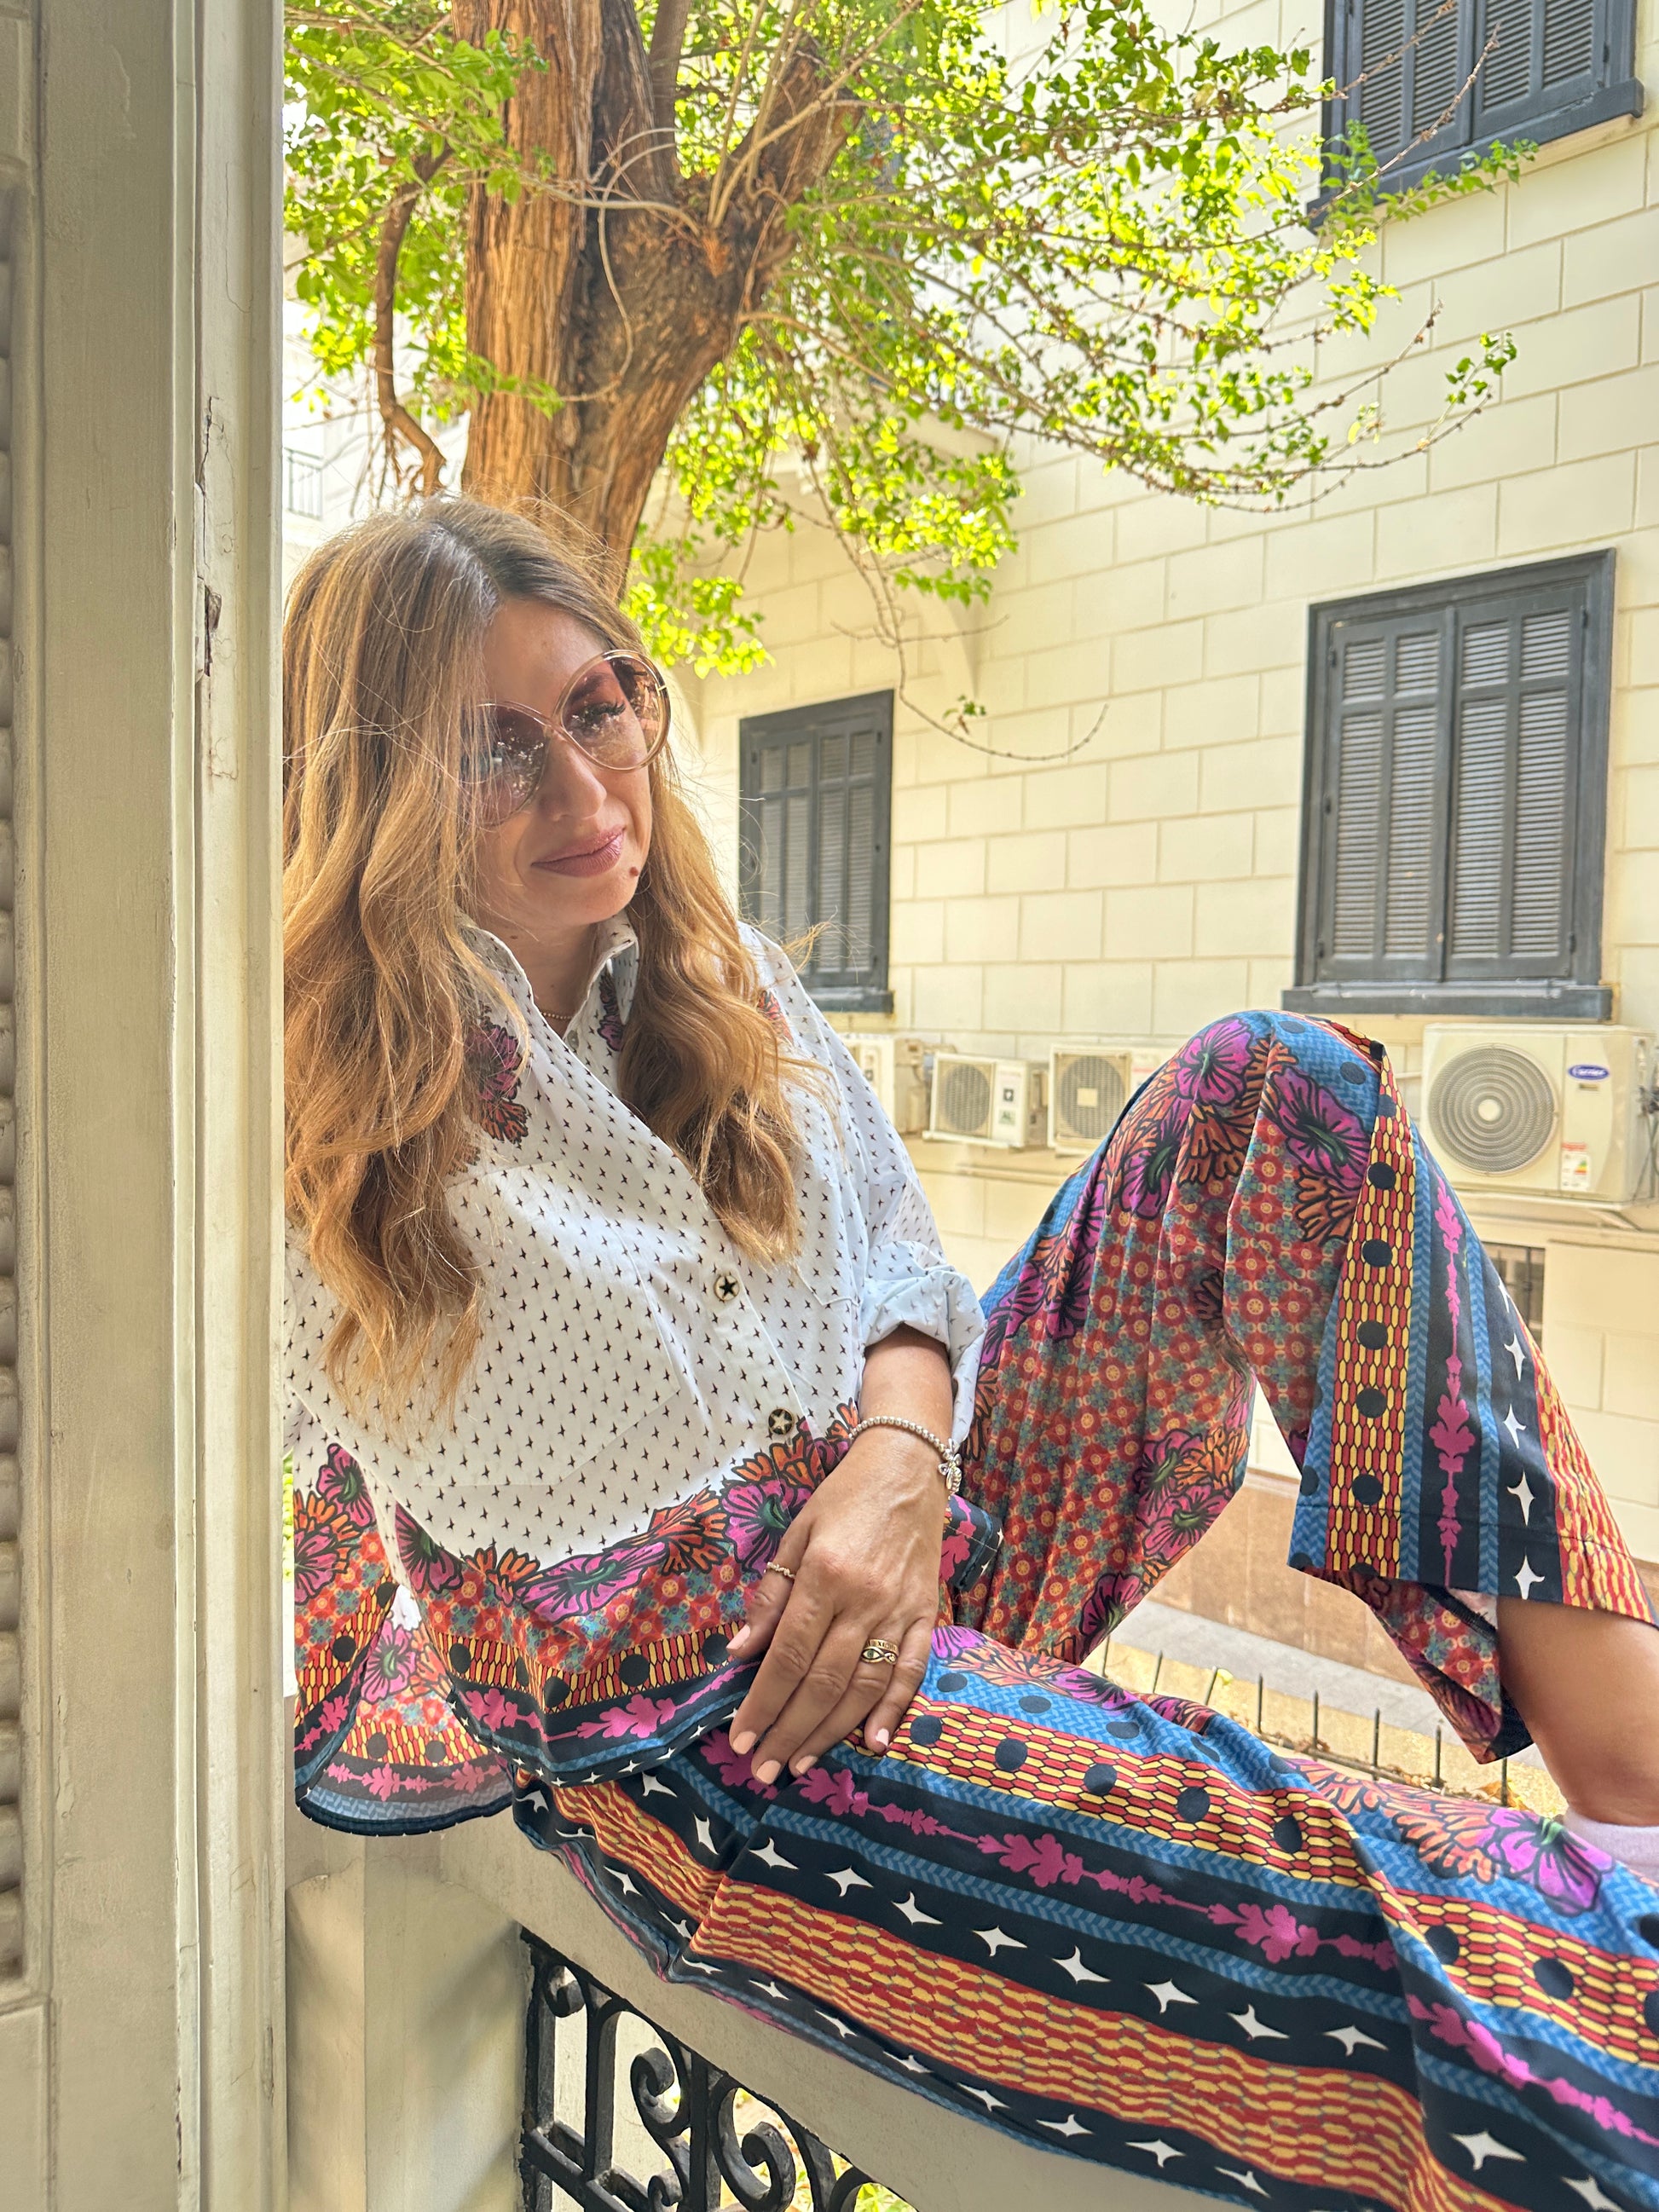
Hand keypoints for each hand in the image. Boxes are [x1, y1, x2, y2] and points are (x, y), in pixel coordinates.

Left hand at [725, 1427, 946, 1783]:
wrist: (907, 1468)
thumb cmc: (843, 1499)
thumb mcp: (795, 1535)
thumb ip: (770, 1597)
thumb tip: (739, 1654)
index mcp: (825, 1576)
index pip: (787, 1655)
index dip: (762, 1703)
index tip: (740, 1740)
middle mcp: (864, 1600)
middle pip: (822, 1681)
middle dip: (788, 1731)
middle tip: (762, 1770)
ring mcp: (900, 1611)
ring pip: (863, 1687)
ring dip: (830, 1732)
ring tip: (800, 1763)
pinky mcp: (926, 1616)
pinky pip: (911, 1672)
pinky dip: (892, 1710)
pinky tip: (871, 1743)